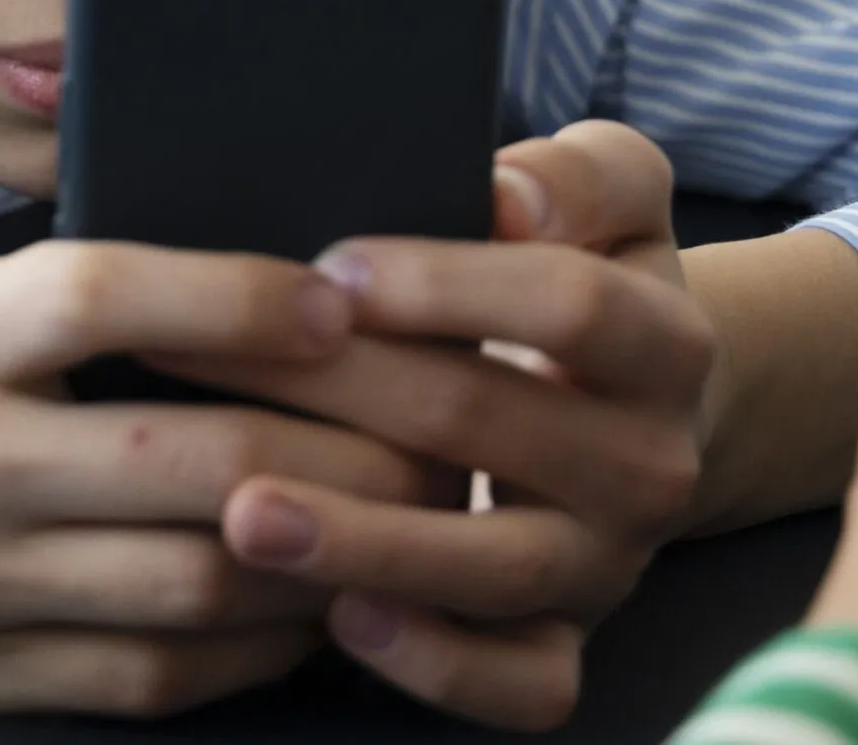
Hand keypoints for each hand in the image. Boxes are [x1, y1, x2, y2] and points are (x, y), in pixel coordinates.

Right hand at [0, 237, 445, 716]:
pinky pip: (145, 679)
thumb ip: (46, 315)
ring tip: (399, 523)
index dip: (238, 292)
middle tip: (431, 425)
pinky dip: (246, 651)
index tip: (338, 290)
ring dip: (322, 557)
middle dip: (342, 450)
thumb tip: (235, 305)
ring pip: (193, 584)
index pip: (103, 292)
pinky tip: (302, 612)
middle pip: (192, 460)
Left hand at [179, 121, 714, 728]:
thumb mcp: (609, 196)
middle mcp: (650, 462)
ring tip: (244, 514)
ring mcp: (607, 564)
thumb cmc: (580, 271)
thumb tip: (509, 196)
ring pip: (493, 567)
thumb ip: (577, 174)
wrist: (635, 406)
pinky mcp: (567, 642)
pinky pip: (519, 683)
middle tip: (192, 359)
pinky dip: (436, 664)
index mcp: (665, 341)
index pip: (568, 305)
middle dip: (333, 388)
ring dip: (361, 542)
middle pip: (484, 422)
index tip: (330, 271)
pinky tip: (337, 620)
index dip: (447, 285)